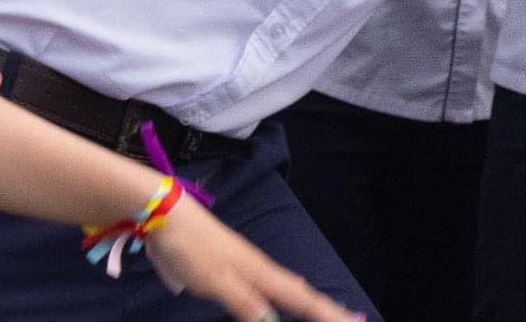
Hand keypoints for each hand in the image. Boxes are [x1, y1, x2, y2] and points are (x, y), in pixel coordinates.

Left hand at [146, 199, 361, 320]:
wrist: (168, 214)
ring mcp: (246, 266)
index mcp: (261, 274)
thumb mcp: (218, 281)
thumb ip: (247, 304)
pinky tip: (279, 298)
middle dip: (325, 309)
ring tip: (326, 313)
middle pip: (301, 294)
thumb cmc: (193, 248)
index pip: (303, 300)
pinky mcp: (230, 267)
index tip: (357, 321)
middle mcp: (260, 270)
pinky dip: (286, 296)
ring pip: (286, 289)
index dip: (328, 313)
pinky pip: (269, 286)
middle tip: (353, 319)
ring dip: (307, 303)